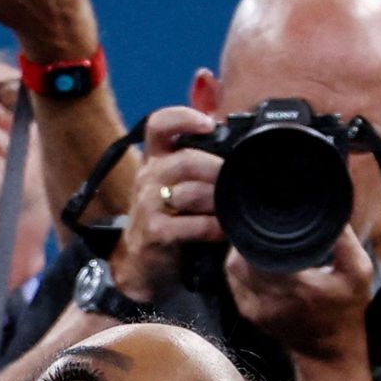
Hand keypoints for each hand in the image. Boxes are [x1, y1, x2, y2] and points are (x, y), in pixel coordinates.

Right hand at [111, 106, 223, 300]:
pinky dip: (214, 228)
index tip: (209, 124)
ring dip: (220, 201)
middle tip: (239, 181)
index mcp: (155, 158)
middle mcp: (148, 176)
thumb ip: (199, 154)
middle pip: (187, 160)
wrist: (141, 264)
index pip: (160, 124)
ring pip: (191, 192)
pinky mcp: (155, 233)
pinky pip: (192, 225)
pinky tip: (223, 231)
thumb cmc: (168, 218)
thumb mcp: (177, 182)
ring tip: (234, 208)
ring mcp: (148, 205)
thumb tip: (225, 117)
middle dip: (219, 171)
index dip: (184, 117)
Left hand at [225, 225, 374, 364]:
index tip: (272, 215)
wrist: (329, 352)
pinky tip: (254, 257)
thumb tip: (330, 211)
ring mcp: (255, 307)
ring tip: (259, 237)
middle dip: (250, 237)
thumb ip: (345, 241)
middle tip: (264, 222)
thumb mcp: (359, 273)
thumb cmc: (347, 310)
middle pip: (242, 257)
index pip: (264, 250)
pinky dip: (240, 266)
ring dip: (242, 250)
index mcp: (300, 286)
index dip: (262, 230)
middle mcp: (272, 298)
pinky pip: (233, 281)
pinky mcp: (248, 312)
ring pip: (233, 268)